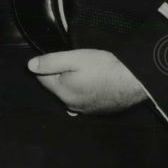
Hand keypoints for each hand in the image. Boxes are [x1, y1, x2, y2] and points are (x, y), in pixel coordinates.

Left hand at [28, 49, 147, 113]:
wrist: (136, 80)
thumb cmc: (105, 67)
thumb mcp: (75, 58)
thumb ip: (50, 62)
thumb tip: (30, 66)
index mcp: (63, 93)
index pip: (43, 78)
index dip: (48, 65)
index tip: (61, 58)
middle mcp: (72, 105)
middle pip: (57, 86)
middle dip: (61, 74)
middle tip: (79, 63)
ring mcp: (87, 110)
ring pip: (71, 93)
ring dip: (74, 83)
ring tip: (89, 71)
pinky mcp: (101, 110)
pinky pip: (85, 98)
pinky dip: (87, 90)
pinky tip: (97, 82)